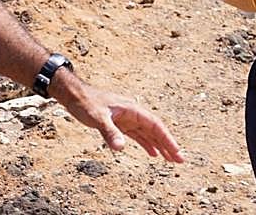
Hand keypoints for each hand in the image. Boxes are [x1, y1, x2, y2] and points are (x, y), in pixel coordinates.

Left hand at [52, 80, 183, 162]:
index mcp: (132, 110)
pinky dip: (147, 144)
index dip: (167, 139)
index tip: (176, 152)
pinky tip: (152, 154)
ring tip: (171, 160)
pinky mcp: (120, 124)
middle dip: (168, 145)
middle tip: (180, 161)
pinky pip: (138, 135)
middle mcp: (133, 114)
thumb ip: (110, 132)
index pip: (155, 126)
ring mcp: (127, 119)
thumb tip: (121, 148)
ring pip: (148, 134)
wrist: (74, 95)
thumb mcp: (97, 118)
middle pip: (155, 130)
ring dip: (160, 146)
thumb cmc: (86, 103)